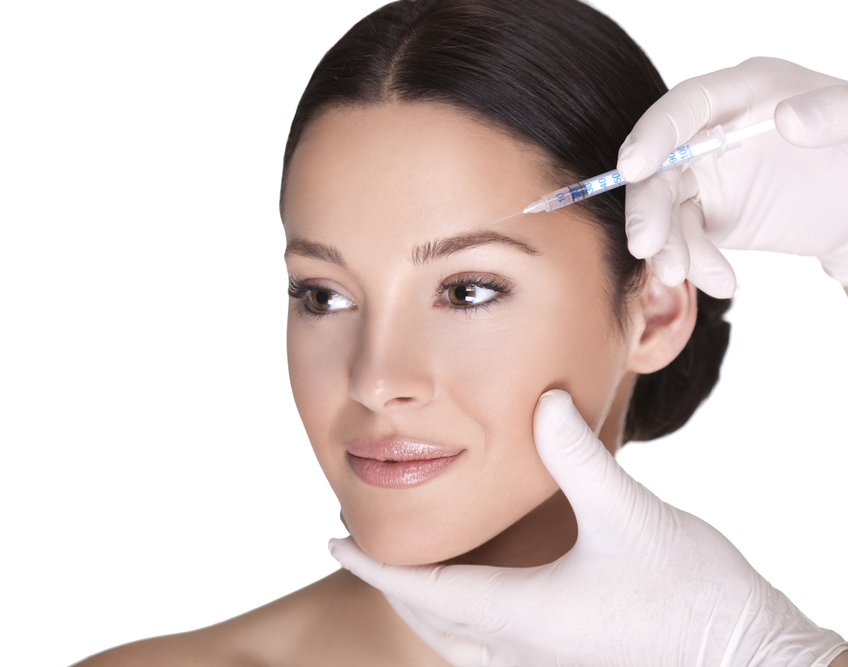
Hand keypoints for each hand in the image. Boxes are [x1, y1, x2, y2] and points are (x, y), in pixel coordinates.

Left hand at [329, 390, 844, 666]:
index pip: (420, 591)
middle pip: (429, 621)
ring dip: (425, 605)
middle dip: (391, 583)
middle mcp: (521, 650)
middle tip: (361, 545)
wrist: (751, 661)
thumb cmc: (692, 596)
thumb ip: (578, 456)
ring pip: (457, 641)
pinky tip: (478, 599)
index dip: (371, 565)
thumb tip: (545, 399)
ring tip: (410, 569)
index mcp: (521, 614)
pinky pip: (489, 652)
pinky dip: (461, 623)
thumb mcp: (628, 514)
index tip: (331, 542)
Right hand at [617, 57, 847, 295]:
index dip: (655, 134)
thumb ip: (831, 113)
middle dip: (647, 207)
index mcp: (743, 92)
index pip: (687, 104)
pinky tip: (723, 281)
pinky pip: (684, 238)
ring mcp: (703, 173)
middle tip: (644, 246)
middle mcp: (711, 130)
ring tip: (678, 274)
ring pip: (663, 207)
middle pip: (660, 165)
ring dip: (663, 245)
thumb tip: (787, 119)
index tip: (634, 168)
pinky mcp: (705, 213)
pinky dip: (694, 263)